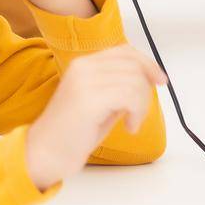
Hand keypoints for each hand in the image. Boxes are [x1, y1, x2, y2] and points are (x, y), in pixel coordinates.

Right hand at [24, 44, 166, 190]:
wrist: (43, 154)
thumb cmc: (71, 134)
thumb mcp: (99, 102)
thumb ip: (118, 86)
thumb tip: (148, 78)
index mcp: (83, 64)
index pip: (125, 51)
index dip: (147, 63)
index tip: (160, 81)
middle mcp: (83, 66)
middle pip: (134, 64)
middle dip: (146, 90)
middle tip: (138, 114)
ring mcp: (85, 80)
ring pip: (135, 80)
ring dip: (142, 105)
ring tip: (131, 122)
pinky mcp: (88, 98)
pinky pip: (130, 95)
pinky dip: (138, 112)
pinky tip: (129, 127)